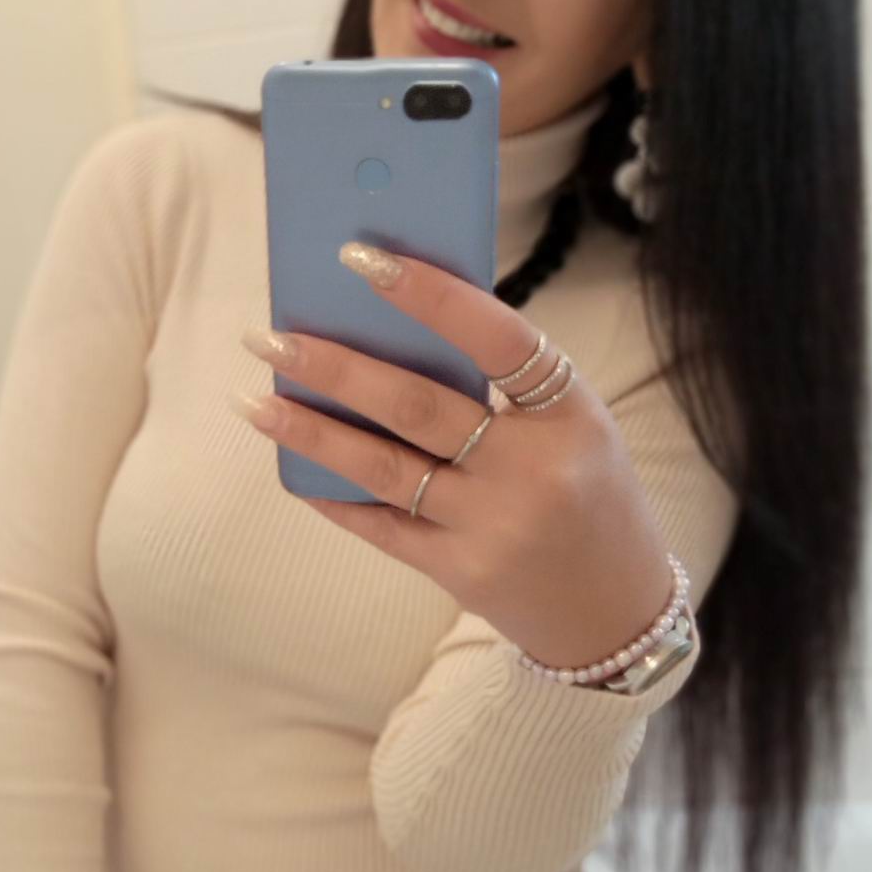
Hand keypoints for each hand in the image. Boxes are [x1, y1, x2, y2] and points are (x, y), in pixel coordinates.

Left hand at [231, 241, 673, 670]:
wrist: (617, 612)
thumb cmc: (592, 493)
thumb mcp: (573, 425)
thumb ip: (506, 385)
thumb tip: (395, 330)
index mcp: (571, 415)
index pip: (498, 339)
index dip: (431, 295)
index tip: (363, 259)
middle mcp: (532, 471)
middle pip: (417, 406)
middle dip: (334, 368)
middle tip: (270, 336)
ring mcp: (493, 528)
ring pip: (384, 468)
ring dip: (311, 431)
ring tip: (255, 401)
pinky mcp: (461, 573)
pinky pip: (381, 525)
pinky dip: (333, 493)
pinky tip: (293, 467)